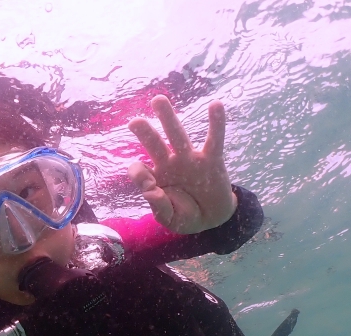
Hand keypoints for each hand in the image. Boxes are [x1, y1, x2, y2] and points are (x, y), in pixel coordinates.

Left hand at [127, 96, 235, 233]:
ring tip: (158, 100)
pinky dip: (216, 124)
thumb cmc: (186, 216)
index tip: (148, 187)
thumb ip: (159, 207)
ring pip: (177, 136)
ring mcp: (190, 160)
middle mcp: (169, 164)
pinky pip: (214, 139)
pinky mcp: (212, 160)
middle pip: (154, 145)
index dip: (139, 174)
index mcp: (154, 178)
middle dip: (144, 132)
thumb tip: (150, 191)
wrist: (213, 219)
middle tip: (134, 121)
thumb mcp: (170, 219)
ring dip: (168, 118)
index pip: (140, 170)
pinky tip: (215, 105)